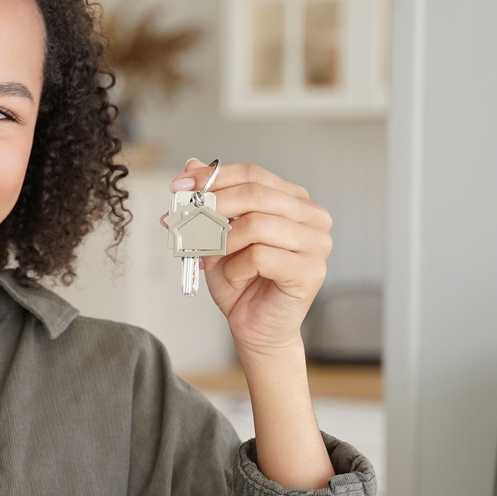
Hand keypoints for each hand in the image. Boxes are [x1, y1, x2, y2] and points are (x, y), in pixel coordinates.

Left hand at [173, 158, 331, 358]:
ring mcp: (317, 244)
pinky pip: (260, 256)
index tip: (178, 186)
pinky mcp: (310, 271)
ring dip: (222, 243)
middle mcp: (313, 217)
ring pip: (256, 224)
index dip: (213, 177)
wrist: (256, 330)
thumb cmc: (242, 282)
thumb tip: (191, 165)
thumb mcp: (215, 236)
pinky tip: (237, 278)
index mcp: (295, 201)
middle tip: (185, 222)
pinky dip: (236, 268)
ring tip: (212, 260)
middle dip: (211, 206)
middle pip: (255, 194)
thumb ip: (209, 201)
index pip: (253, 174)